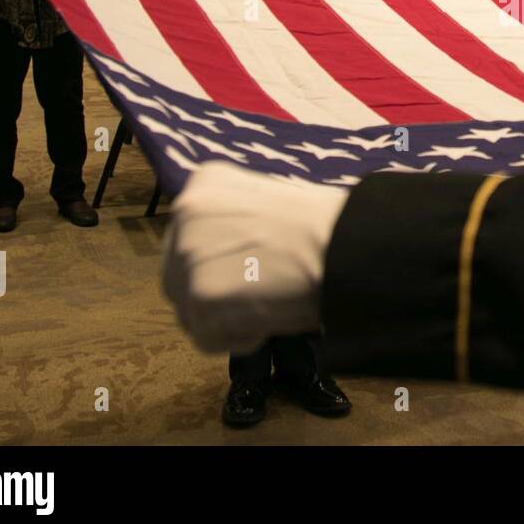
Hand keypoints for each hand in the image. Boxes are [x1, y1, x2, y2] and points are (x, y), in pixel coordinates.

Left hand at [162, 160, 346, 353]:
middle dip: (215, 295)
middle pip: (179, 278)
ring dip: (226, 319)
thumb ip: (233, 222)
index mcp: (204, 185)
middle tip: (260, 294)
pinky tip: (268, 319)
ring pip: (190, 311)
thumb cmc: (323, 227)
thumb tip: (225, 259)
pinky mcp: (200, 294)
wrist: (344, 243)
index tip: (253, 271)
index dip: (219, 266)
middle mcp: (185, 213)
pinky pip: (207, 338)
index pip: (187, 242)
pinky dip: (238, 338)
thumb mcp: (266, 203)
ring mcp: (189, 254)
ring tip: (268, 305)